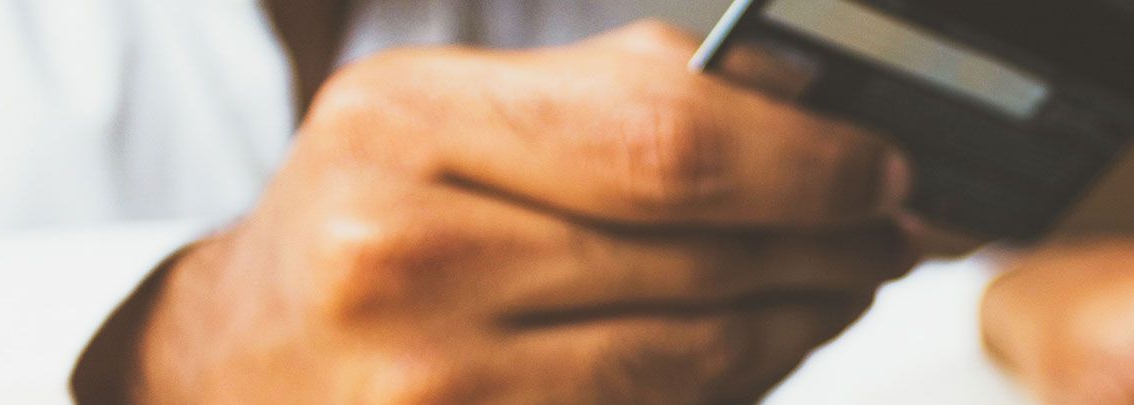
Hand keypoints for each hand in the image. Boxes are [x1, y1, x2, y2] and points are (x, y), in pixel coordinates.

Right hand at [99, 20, 914, 403]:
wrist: (243, 364)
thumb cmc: (367, 222)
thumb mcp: (451, 115)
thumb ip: (616, 93)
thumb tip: (807, 106)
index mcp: (406, 127)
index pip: (666, 142)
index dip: (806, 160)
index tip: (879, 166)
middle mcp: (406, 259)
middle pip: (698, 255)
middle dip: (829, 241)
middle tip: (889, 228)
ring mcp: (437, 389)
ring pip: (698, 355)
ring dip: (803, 316)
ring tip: (845, 281)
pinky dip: (741, 380)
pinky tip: (772, 340)